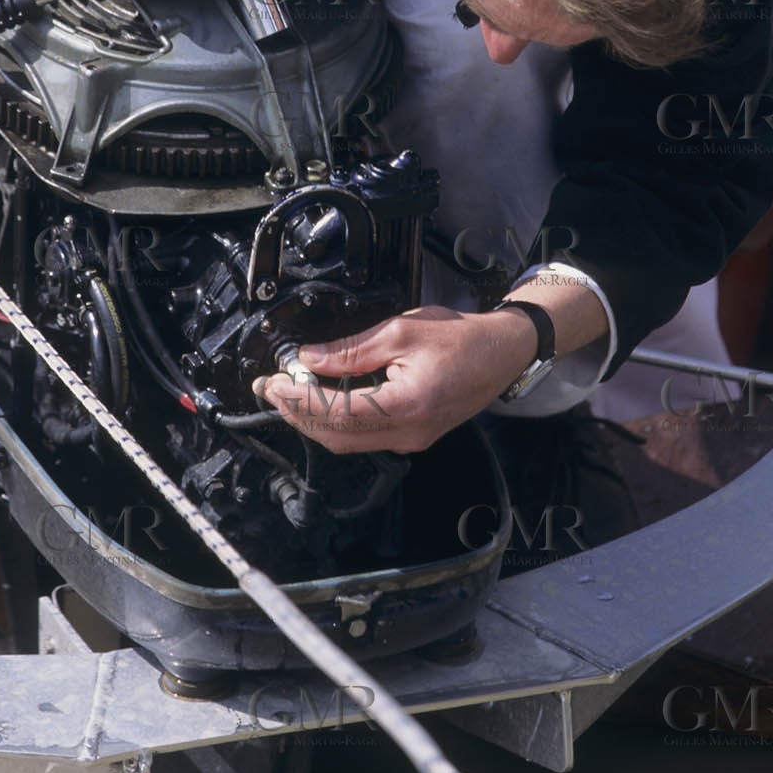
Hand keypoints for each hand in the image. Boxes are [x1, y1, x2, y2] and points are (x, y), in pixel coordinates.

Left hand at [253, 305, 536, 453]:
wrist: (502, 352)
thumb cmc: (460, 336)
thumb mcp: (401, 331)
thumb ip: (351, 349)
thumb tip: (309, 358)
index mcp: (408, 405)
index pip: (339, 412)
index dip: (299, 400)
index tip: (273, 383)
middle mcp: (409, 432)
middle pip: (337, 435)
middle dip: (297, 413)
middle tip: (270, 388)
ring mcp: (412, 439)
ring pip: (347, 441)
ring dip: (313, 419)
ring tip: (287, 392)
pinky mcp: (412, 436)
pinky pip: (364, 437)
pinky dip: (335, 421)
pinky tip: (320, 399)